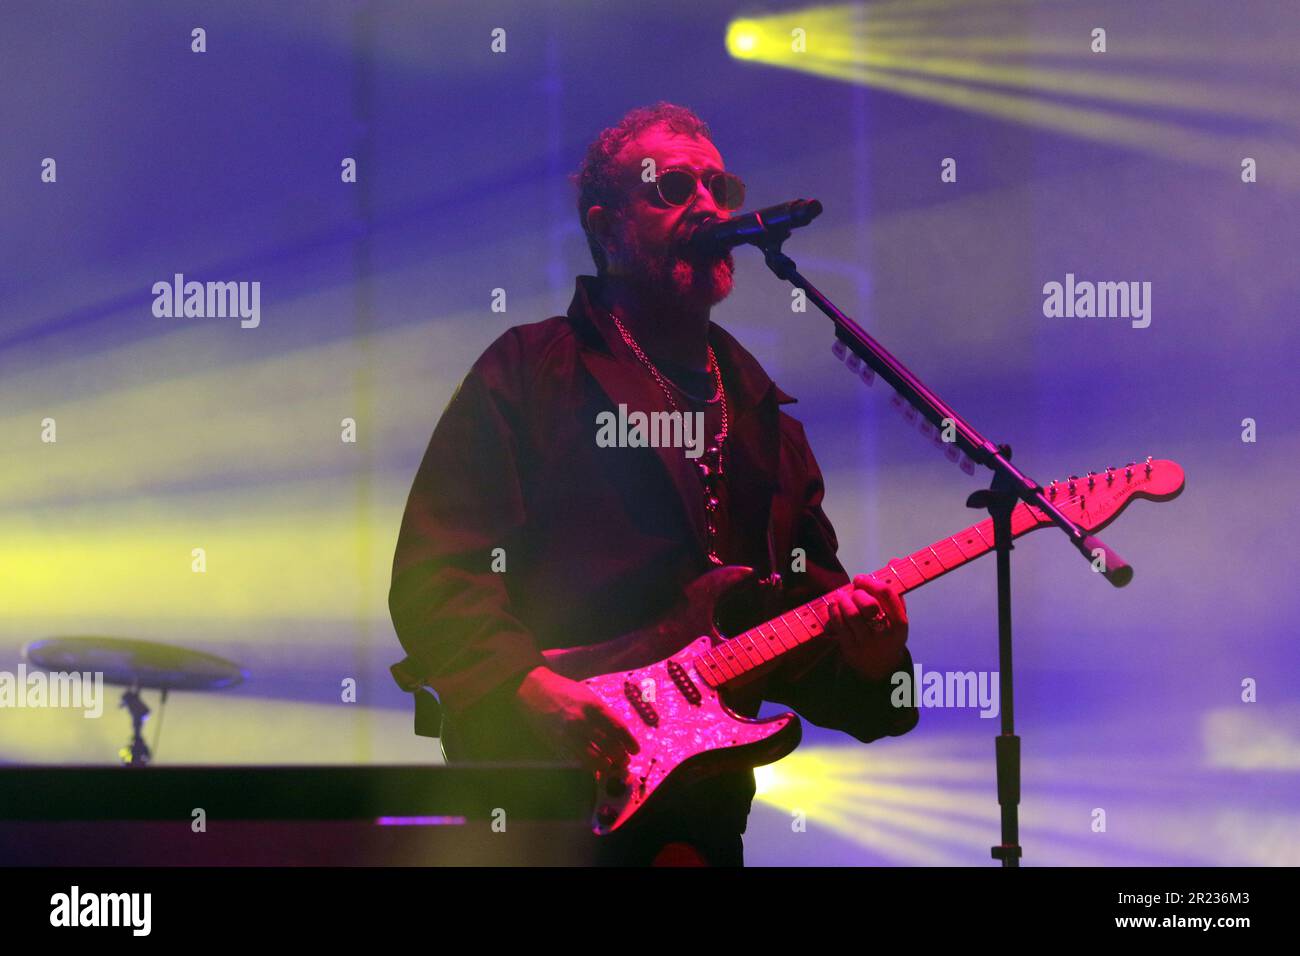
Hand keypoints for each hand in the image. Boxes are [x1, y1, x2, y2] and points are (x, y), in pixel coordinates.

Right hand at [515, 666, 639, 774]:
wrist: (534, 690)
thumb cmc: (564, 691)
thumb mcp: (588, 695)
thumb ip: (603, 712)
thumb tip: (618, 732)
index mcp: (594, 706)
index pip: (618, 728)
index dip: (629, 742)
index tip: (635, 750)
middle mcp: (583, 721)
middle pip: (610, 746)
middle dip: (620, 757)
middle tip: (624, 761)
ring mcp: (570, 734)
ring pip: (594, 758)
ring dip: (606, 766)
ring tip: (611, 767)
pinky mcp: (558, 743)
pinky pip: (577, 759)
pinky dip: (588, 765)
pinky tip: (594, 767)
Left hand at [824, 574, 908, 681]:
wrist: (881, 669)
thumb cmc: (889, 634)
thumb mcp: (898, 616)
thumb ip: (894, 590)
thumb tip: (893, 561)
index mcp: (900, 623)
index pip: (887, 595)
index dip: (871, 582)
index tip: (861, 579)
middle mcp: (885, 634)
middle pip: (869, 605)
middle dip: (857, 592)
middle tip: (852, 590)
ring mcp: (867, 643)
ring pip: (852, 615)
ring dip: (843, 600)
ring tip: (841, 596)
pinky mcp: (851, 649)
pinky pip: (839, 626)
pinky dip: (834, 611)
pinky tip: (834, 605)